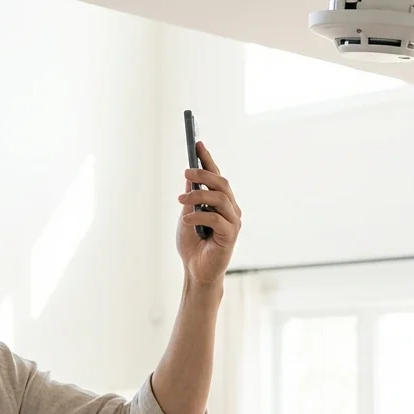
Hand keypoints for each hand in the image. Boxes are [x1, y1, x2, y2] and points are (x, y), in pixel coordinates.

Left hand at [176, 142, 240, 285]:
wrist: (195, 271)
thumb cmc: (192, 244)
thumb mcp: (187, 216)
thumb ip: (192, 198)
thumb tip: (191, 177)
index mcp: (221, 202)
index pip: (216, 175)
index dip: (207, 159)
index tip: (197, 142)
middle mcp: (231, 209)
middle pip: (221, 184)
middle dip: (203, 175)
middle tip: (186, 173)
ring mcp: (233, 222)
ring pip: (221, 199)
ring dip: (199, 196)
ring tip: (180, 201)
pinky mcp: (231, 236)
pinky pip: (217, 220)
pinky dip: (200, 217)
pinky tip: (187, 220)